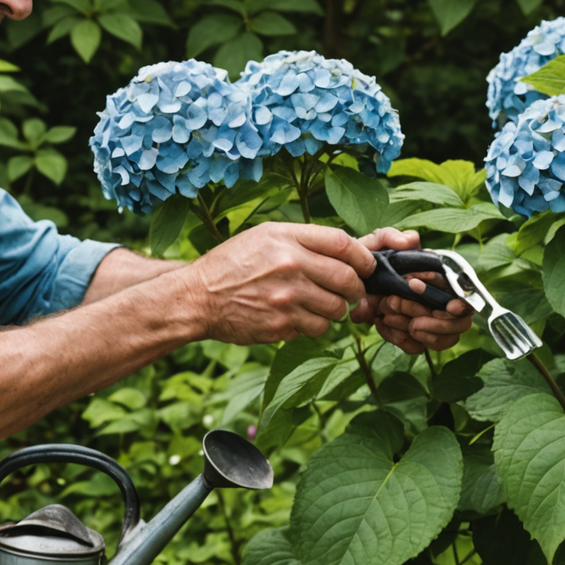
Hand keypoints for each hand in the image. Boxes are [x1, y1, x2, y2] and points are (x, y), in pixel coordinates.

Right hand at [180, 222, 373, 344]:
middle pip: (347, 279)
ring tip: (320, 305)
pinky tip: (297, 317)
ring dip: (335, 310)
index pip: (342, 244)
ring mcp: (286, 298)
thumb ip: (303, 240)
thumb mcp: (264, 236)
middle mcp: (290, 266)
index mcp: (286, 239)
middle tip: (352, 291)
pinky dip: (313, 325)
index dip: (363, 257)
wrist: (197, 297)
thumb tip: (345, 253)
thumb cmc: (232, 264)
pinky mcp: (281, 325)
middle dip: (356, 288)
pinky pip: (315, 328)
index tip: (366, 266)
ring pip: (336, 309)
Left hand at [351, 228, 474, 354]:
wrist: (347, 281)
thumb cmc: (367, 260)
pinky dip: (400, 338)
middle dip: (431, 319)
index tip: (447, 305)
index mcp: (440, 277)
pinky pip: (416, 346)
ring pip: (441, 339)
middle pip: (458, 323)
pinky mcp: (413, 337)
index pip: (464, 295)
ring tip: (387, 316)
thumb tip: (410, 239)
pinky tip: (382, 324)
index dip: (460, 303)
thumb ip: (390, 236)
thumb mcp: (374, 243)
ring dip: (416, 331)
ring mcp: (429, 320)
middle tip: (394, 303)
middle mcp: (441, 300)